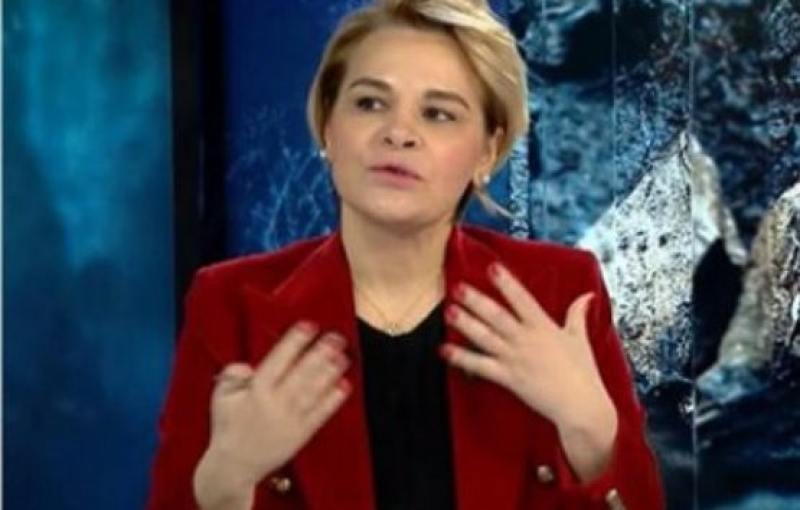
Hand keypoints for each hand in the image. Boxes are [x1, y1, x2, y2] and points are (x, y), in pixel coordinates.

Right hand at [195, 322, 350, 501]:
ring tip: (344, 357)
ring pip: (313, 392)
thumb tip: (248, 366)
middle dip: (320, 353)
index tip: (309, 326)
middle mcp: (274, 404)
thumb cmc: (227, 427)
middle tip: (336, 337)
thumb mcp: (220, 397)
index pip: (278, 361)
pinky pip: (319, 415)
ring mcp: (289, 420)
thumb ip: (232, 375)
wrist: (233, 467)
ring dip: (330, 373)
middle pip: (301, 373)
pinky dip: (333, 401)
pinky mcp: (300, 435)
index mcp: (255, 391)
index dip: (294, 342)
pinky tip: (344, 386)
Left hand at [440, 263, 611, 428]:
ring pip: (485, 337)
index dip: (507, 283)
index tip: (492, 268)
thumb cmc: (583, 373)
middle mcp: (526, 340)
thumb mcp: (580, 339)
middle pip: (497, 316)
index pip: (522, 299)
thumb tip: (587, 295)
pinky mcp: (509, 378)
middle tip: (457, 287)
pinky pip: (481, 366)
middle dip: (476, 301)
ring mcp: (515, 358)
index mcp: (543, 327)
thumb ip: (578, 314)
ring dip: (465, 324)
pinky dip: (462, 358)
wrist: (581, 406)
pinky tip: (444, 351)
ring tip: (448, 311)